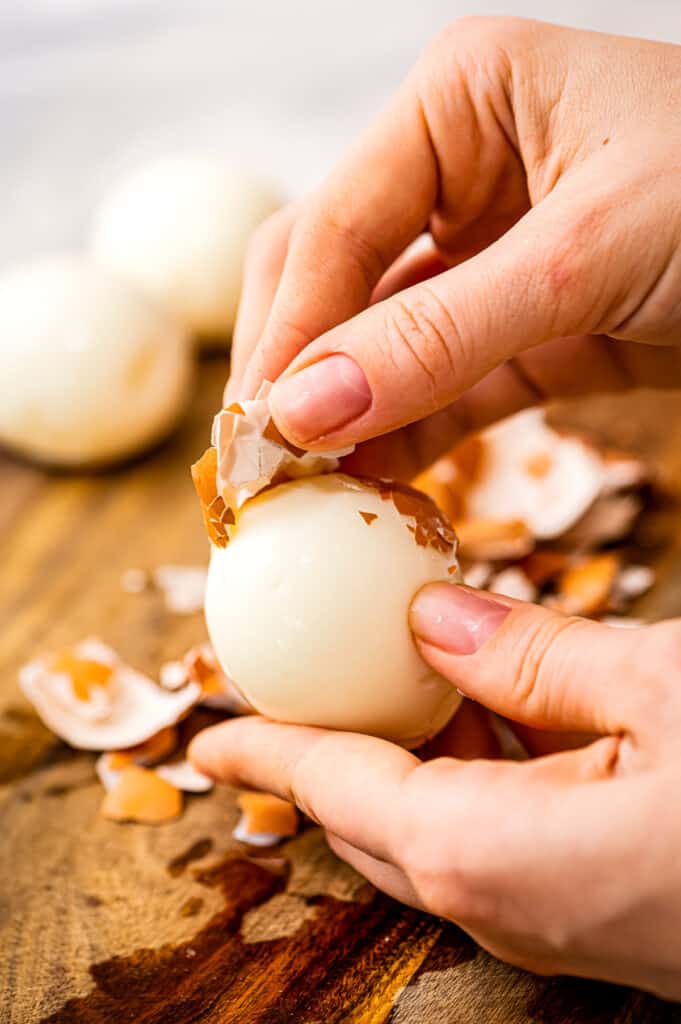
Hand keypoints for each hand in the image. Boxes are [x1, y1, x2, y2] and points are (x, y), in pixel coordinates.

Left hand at [190, 588, 680, 999]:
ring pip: (432, 828)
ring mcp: (555, 916)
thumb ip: (531, 654)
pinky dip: (471, 769)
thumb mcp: (664, 688)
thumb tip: (431, 614)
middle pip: (372, 818)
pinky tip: (489, 705)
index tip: (211, 730)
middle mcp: (505, 903)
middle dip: (325, 752)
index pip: (337, 790)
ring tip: (389, 670)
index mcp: (491, 851)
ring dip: (402, 754)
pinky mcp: (599, 906)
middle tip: (300, 675)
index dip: (267, 751)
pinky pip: (497, 834)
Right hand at [227, 17, 680, 479]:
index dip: (287, 333)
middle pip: (330, 279)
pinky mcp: (518, 328)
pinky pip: (436, 386)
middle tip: (268, 466)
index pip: (331, 226)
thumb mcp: (586, 256)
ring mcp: (484, 255)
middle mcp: (456, 169)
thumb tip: (306, 409)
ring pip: (375, 343)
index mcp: (459, 101)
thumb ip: (440, 336)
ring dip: (343, 417)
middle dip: (298, 373)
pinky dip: (405, 437)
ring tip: (313, 493)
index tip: (259, 429)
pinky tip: (376, 484)